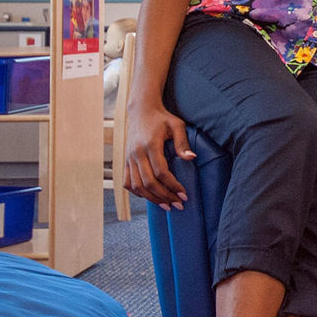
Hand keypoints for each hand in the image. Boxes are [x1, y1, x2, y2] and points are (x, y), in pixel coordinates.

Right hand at [123, 93, 193, 210]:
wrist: (141, 111)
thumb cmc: (162, 118)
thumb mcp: (177, 125)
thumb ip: (182, 142)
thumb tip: (191, 158)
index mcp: (150, 145)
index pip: (161, 172)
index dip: (172, 185)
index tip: (184, 194)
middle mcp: (136, 154)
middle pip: (149, 182)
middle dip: (164, 196)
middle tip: (178, 205)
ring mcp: (129, 158)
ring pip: (137, 185)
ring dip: (151, 198)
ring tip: (166, 206)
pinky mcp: (125, 161)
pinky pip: (127, 182)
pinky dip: (137, 192)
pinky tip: (150, 197)